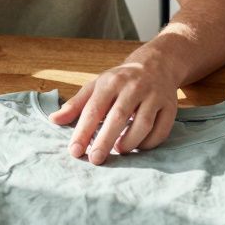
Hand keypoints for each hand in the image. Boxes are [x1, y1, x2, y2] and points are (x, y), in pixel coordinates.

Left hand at [49, 60, 178, 164]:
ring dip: (129, 142)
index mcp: (111, 81)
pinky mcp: (170, 106)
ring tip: (118, 150)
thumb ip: (76, 104)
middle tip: (95, 159)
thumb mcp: (96, 86)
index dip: (83, 131)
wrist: (157, 64)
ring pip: (143, 124)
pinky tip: (138, 147)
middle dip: (105, 141)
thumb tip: (53, 120)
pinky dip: (149, 143)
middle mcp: (134, 87)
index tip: (75, 151)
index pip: (94, 109)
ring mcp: (155, 96)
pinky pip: (161, 130)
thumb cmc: (120, 80)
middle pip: (118, 117)